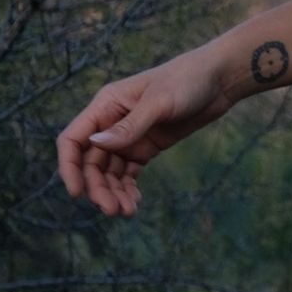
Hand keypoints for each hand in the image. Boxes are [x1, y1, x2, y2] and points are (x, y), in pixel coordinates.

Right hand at [56, 49, 234, 216]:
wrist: (221, 79)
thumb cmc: (188, 80)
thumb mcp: (160, 102)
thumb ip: (130, 125)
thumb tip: (96, 144)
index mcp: (106, 105)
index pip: (73, 140)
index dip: (70, 167)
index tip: (77, 193)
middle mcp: (111, 122)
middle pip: (91, 163)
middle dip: (98, 188)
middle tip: (112, 210)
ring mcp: (129, 136)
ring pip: (109, 172)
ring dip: (113, 192)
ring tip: (127, 212)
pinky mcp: (147, 146)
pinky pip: (129, 172)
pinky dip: (128, 188)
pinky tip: (135, 202)